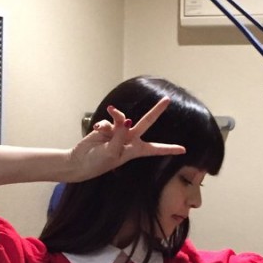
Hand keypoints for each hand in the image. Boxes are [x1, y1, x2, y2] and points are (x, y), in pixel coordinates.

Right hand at [67, 96, 185, 181]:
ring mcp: (119, 132)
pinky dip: (103, 124)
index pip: (155, 149)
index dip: (169, 149)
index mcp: (135, 150)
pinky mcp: (107, 127)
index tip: (183, 150)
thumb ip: (120, 136)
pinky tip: (97, 130)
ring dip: (115, 118)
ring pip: (122, 118)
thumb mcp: (112, 153)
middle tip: (167, 99)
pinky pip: (109, 120)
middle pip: (146, 122)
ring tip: (104, 129)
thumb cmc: (98, 163)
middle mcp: (129, 139)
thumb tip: (126, 120)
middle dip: (156, 111)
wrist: (79, 161)